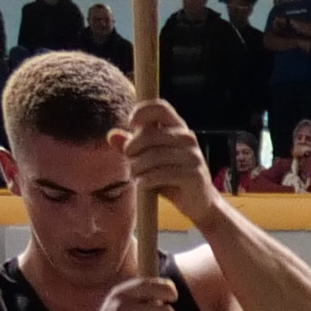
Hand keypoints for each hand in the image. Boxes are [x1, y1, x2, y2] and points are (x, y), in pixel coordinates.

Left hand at [126, 97, 217, 225]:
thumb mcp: (148, 160)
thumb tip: (111, 136)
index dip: (142, 111)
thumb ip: (131, 147)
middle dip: (132, 148)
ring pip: (153, 157)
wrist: (199, 203)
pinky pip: (161, 174)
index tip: (131, 124)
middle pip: (149, 135)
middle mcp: (188, 138)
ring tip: (135, 176)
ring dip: (137, 168)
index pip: (161, 107)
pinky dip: (146, 180)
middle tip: (129, 161)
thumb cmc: (170, 178)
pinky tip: (143, 185)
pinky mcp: (193, 175)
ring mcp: (193, 156)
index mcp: (178, 128)